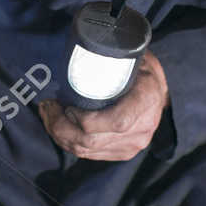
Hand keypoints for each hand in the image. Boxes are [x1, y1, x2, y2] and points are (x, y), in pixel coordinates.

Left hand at [38, 51, 168, 161]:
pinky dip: (68, 143)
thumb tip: (77, 51)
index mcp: (145, 101)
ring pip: (85, 150)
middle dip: (60, 126)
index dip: (86, 119)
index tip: (67, 105)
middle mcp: (141, 128)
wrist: (157, 92)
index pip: (117, 121)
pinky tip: (58, 128)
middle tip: (47, 106)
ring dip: (59, 134)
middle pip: (92, 140)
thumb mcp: (130, 57)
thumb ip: (110, 59)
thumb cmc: (140, 68)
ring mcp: (132, 144)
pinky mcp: (122, 152)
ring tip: (48, 114)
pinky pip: (88, 155)